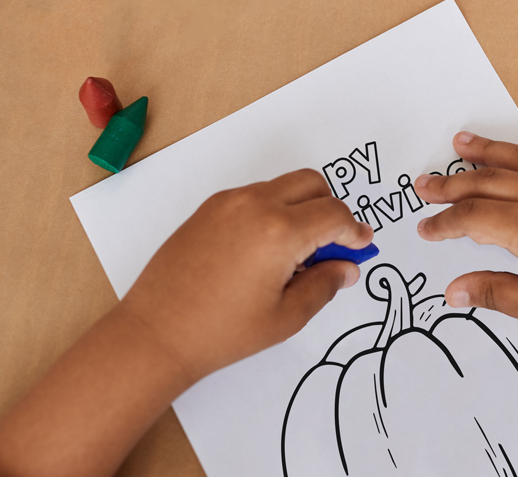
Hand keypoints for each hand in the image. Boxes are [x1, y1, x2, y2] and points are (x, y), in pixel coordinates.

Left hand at [120, 169, 373, 380]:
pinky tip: (265, 250)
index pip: (334, 215)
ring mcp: (229, 203)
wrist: (155, 333)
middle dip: (330, 209)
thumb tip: (345, 267)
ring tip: (295, 254)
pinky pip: (255, 196)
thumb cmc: (219, 331)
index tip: (361, 246)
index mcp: (280, 232)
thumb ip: (324, 285)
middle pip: (313, 184)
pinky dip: (273, 211)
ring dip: (301, 208)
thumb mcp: (285, 317)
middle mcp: (255, 206)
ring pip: (283, 186)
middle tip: (332, 245)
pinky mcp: (209, 209)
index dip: (354, 231)